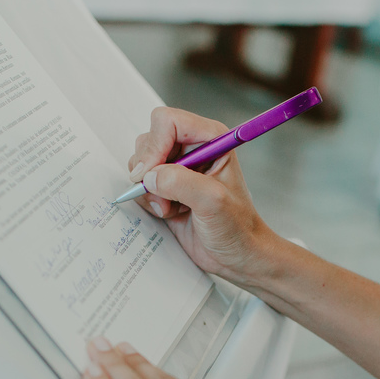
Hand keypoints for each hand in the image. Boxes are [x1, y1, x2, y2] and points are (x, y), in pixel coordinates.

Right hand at [129, 107, 277, 285]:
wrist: (237, 256)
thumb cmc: (238, 228)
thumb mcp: (213, 202)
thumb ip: (180, 182)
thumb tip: (148, 175)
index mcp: (211, 139)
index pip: (168, 122)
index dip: (155, 145)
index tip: (151, 172)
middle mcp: (192, 149)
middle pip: (150, 139)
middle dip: (149, 169)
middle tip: (163, 195)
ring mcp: (178, 169)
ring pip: (141, 163)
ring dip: (148, 188)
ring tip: (169, 207)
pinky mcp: (167, 188)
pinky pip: (141, 184)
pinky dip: (148, 200)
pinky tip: (168, 213)